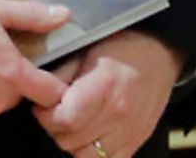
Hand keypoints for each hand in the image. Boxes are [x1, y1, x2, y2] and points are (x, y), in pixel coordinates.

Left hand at [34, 30, 181, 157]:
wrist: (159, 54)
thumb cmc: (122, 47)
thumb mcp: (86, 50)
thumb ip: (60, 75)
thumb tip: (36, 92)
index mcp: (104, 86)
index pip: (64, 120)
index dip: (46, 116)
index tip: (44, 106)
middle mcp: (118, 113)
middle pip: (69, 141)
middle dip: (56, 129)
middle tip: (58, 112)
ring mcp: (129, 131)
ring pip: (84, 156)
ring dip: (73, 143)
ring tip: (75, 123)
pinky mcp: (135, 142)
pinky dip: (92, 152)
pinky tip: (91, 134)